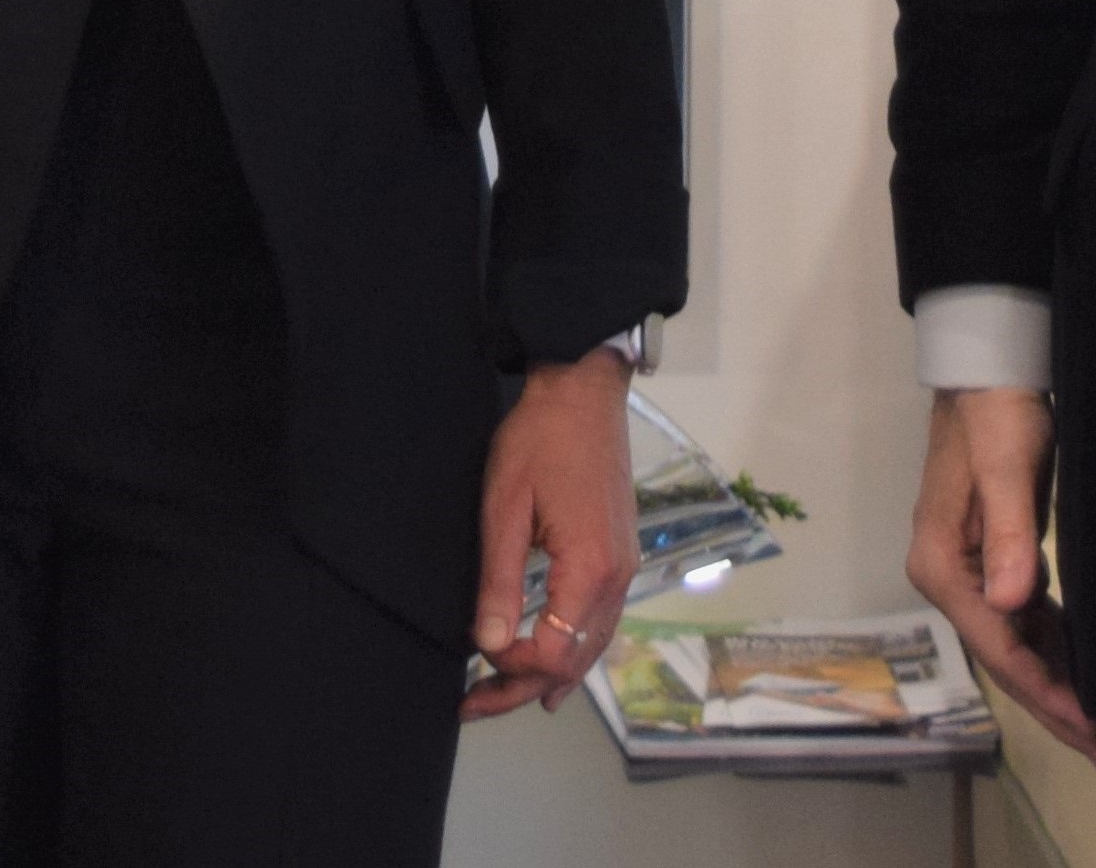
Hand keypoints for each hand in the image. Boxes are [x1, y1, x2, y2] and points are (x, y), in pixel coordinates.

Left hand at [465, 347, 636, 719]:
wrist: (582, 390)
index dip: (512, 668)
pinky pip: (599, 622)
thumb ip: (500, 581)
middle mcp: (616, 578)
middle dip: (521, 687)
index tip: (473, 660)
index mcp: (590, 568)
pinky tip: (550, 667)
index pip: (555, 652)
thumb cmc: (539, 439)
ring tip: (499, 696)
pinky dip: (572, 651)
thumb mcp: (505, 507)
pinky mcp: (619, 556)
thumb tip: (489, 645)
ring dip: (546, 674)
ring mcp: (624, 568)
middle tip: (471, 705)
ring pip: (590, 647)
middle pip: (575, 660)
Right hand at [910, 387, 1095, 771]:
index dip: (1046, 692)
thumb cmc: (999, 413)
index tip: (1092, 727)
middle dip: (1054, 705)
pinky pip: (1023, 621)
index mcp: (942, 565)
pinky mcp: (991, 558)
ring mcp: (968, 570)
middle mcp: (948, 577)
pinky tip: (1081, 670)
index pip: (998, 646)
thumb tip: (1011, 606)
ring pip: (1015, 645)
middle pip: (1004, 657)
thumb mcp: (1008, 467)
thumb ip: (1010, 536)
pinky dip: (1052, 650)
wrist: (989, 367)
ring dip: (1056, 684)